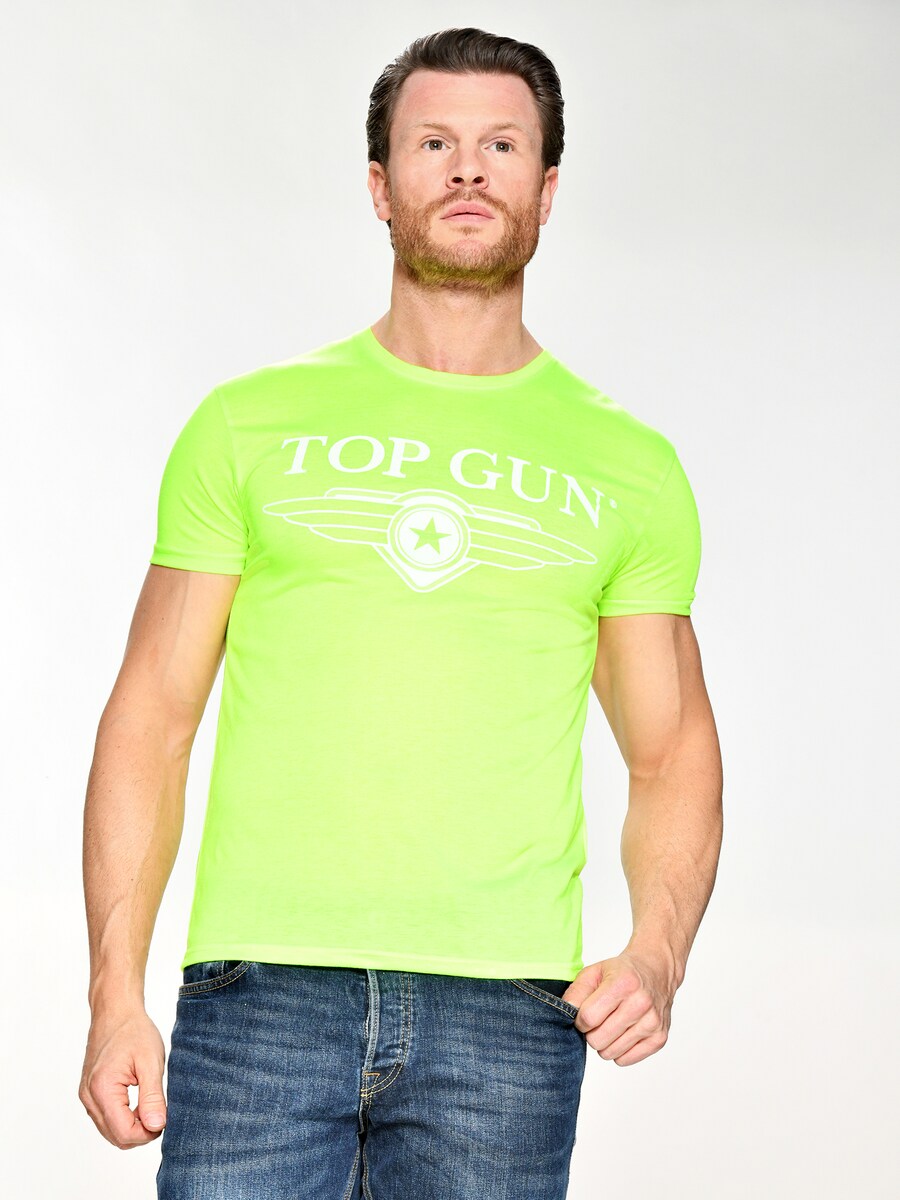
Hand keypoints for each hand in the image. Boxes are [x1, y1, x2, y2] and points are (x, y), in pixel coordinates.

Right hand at [79, 1009, 167, 1147]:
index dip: (147, 1133)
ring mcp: (86, 1096)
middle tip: (161, 1113)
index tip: (165, 1118)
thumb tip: (156, 1126)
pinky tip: (138, 1103)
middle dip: (141, 1133)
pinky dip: (123, 1118)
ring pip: (110, 1131)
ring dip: (132, 1127)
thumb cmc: (134, 1031)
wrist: (115, 1011)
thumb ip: (152, 1097)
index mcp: (102, 1090)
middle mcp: (89, 1097)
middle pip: (115, 1137)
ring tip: (150, 1106)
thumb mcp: (150, 1062)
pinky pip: (105, 1118)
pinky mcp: (89, 1093)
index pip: (124, 1133)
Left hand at [561, 949, 675, 1065]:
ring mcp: (652, 1023)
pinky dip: (618, 1050)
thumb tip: (564, 1015)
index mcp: (623, 983)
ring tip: (611, 1025)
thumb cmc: (621, 973)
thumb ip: (575, 993)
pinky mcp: (659, 1039)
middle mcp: (641, 1004)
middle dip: (591, 1033)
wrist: (655, 971)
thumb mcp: (594, 972)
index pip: (588, 1018)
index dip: (580, 1019)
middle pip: (598, 1040)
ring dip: (604, 1042)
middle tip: (598, 1020)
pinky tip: (623, 1033)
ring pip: (610, 1053)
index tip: (585, 1013)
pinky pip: (625, 1060)